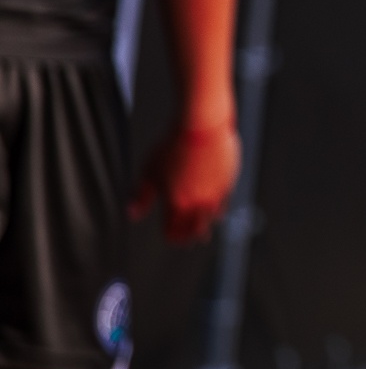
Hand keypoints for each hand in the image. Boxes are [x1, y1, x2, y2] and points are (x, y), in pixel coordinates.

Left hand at [130, 122, 240, 242]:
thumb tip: (133, 212)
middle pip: (196, 230)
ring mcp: (216, 193)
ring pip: (213, 218)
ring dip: (206, 222)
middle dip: (191, 236)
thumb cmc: (175, 145)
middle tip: (189, 240)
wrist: (202, 127)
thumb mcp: (150, 171)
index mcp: (177, 203)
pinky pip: (224, 201)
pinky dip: (218, 206)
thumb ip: (142, 196)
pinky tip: (216, 205)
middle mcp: (199, 202)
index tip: (171, 238)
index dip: (172, 238)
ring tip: (205, 226)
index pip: (175, 232)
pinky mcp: (229, 181)